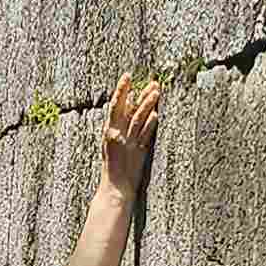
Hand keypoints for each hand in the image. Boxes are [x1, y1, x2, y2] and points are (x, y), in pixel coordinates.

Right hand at [101, 71, 159, 199]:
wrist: (114, 189)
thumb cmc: (116, 168)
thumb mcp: (116, 144)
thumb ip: (124, 128)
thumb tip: (134, 109)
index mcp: (110, 131)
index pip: (115, 106)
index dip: (121, 90)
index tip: (127, 77)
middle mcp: (116, 135)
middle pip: (125, 109)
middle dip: (134, 92)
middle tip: (145, 79)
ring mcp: (126, 144)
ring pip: (137, 119)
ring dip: (146, 104)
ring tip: (156, 91)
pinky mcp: (136, 153)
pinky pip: (144, 137)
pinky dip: (149, 126)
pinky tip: (156, 115)